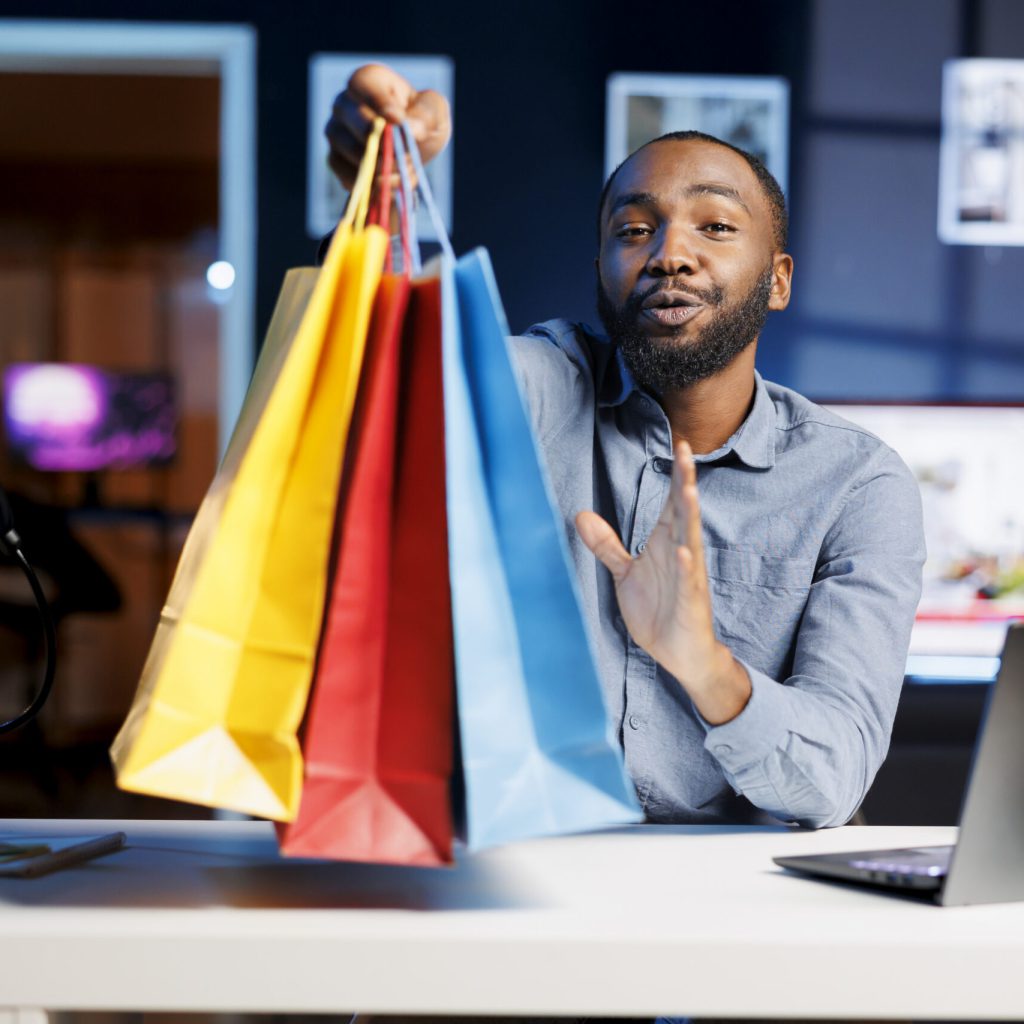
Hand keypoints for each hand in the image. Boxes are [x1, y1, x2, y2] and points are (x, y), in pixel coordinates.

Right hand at [326, 63, 451, 189]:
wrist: (412, 155)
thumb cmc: (422, 123)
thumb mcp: (434, 112)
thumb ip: (426, 115)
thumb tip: (409, 127)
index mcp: (369, 81)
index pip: (363, 83)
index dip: (379, 102)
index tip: (398, 120)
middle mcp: (345, 103)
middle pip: (353, 118)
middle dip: (384, 141)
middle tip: (405, 154)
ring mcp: (336, 132)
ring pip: (352, 151)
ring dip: (383, 167)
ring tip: (405, 169)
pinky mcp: (336, 161)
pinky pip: (349, 175)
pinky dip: (374, 185)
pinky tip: (391, 183)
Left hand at [575, 439, 750, 724]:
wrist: (679, 652)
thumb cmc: (659, 609)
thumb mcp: (625, 573)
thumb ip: (606, 544)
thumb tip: (580, 515)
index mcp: (668, 542)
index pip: (674, 502)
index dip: (677, 474)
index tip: (681, 443)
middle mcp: (681, 552)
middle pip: (684, 511)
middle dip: (685, 482)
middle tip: (687, 451)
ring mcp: (689, 576)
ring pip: (691, 540)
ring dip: (690, 515)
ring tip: (688, 489)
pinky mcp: (690, 601)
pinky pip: (689, 581)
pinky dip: (686, 566)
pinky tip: (683, 551)